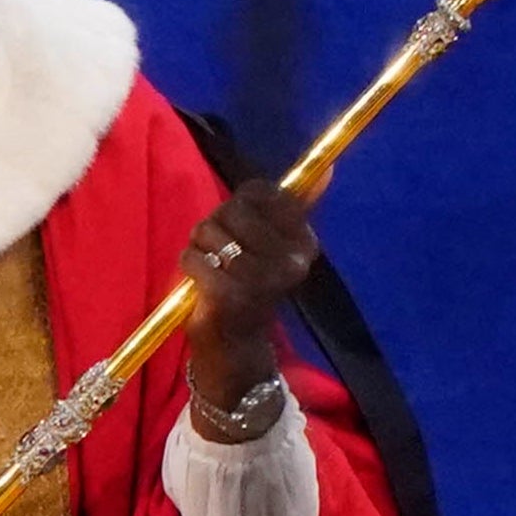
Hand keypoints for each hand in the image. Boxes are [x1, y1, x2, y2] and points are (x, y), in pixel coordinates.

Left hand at [180, 179, 318, 420]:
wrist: (236, 347)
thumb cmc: (249, 287)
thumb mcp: (273, 244)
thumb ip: (295, 207)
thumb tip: (327, 168)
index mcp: (305, 243)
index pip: (266, 194)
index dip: (241, 203)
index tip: (241, 225)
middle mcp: (291, 261)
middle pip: (234, 209)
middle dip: (215, 224)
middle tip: (219, 250)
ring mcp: (262, 280)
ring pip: (210, 231)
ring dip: (199, 245)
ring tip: (210, 266)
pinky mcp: (231, 297)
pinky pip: (194, 258)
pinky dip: (188, 264)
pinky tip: (199, 282)